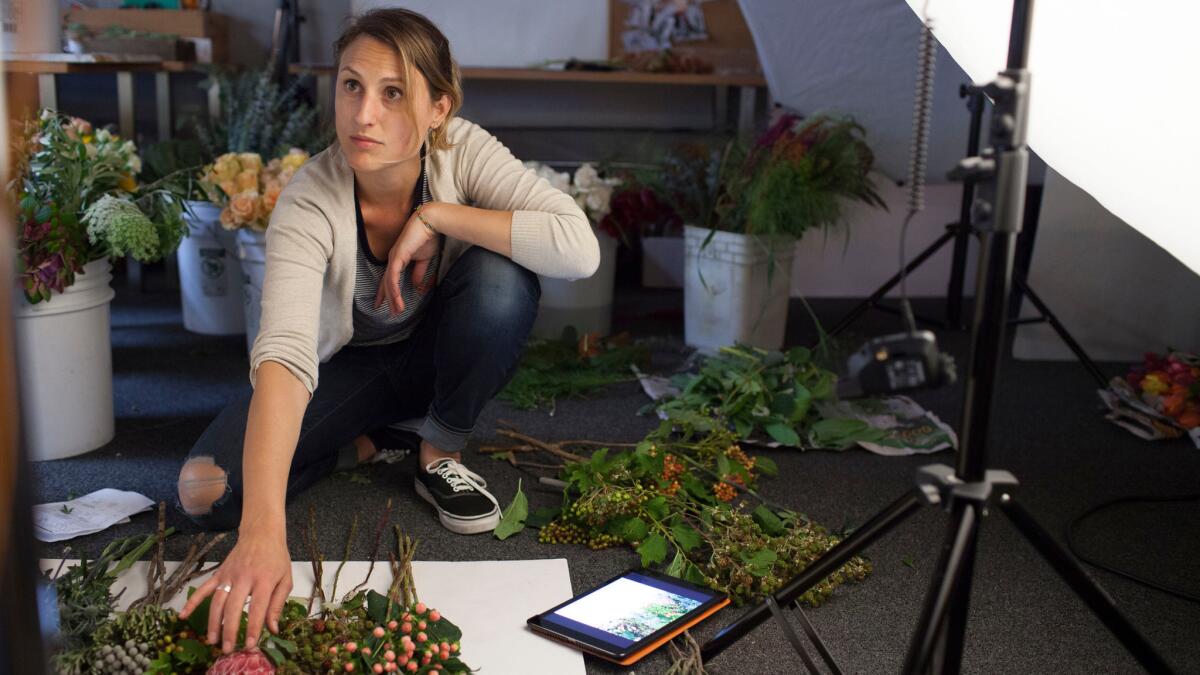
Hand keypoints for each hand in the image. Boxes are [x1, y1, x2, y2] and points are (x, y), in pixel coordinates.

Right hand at [179, 526, 291, 652]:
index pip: (257, 607)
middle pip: (234, 606)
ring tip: (212, 641)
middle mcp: (244, 577)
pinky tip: (183, 615)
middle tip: (227, 649)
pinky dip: (192, 601)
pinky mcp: (219, 573)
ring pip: (217, 601)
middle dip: (229, 629)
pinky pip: (204, 588)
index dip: (253, 627)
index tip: (249, 644)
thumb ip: (278, 604)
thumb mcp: (285, 579)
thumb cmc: (276, 558)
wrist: (261, 533)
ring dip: (213, 622)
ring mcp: (229, 575)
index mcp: (264, 579)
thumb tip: (272, 629)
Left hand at [375, 205, 439, 315]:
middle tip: (389, 313)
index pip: (390, 278)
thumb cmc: (428, 237)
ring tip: (396, 311)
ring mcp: (394, 257)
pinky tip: (395, 298)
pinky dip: (394, 288)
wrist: (431, 222)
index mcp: (398, 258)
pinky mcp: (397, 256)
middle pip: (386, 282)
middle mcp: (393, 258)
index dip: (387, 292)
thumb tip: (416, 286)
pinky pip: (393, 276)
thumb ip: (419, 272)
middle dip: (387, 298)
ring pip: (389, 282)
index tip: (385, 304)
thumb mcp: (424, 259)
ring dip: (392, 298)